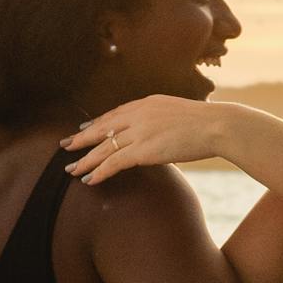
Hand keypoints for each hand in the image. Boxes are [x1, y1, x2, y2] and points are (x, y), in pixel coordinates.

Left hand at [63, 96, 231, 183]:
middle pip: (102, 128)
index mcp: (147, 103)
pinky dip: (99, 171)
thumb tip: (162, 133)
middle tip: (65, 146)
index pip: (115, 114)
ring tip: (71, 169)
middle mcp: (138, 114)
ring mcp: (139, 131)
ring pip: (103, 148)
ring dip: (85, 159)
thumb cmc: (207, 123)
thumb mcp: (180, 113)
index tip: (84, 130)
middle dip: (81, 139)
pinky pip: (113, 163)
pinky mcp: (142, 149)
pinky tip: (89, 179)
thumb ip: (164, 120)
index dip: (98, 123)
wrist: (217, 126)